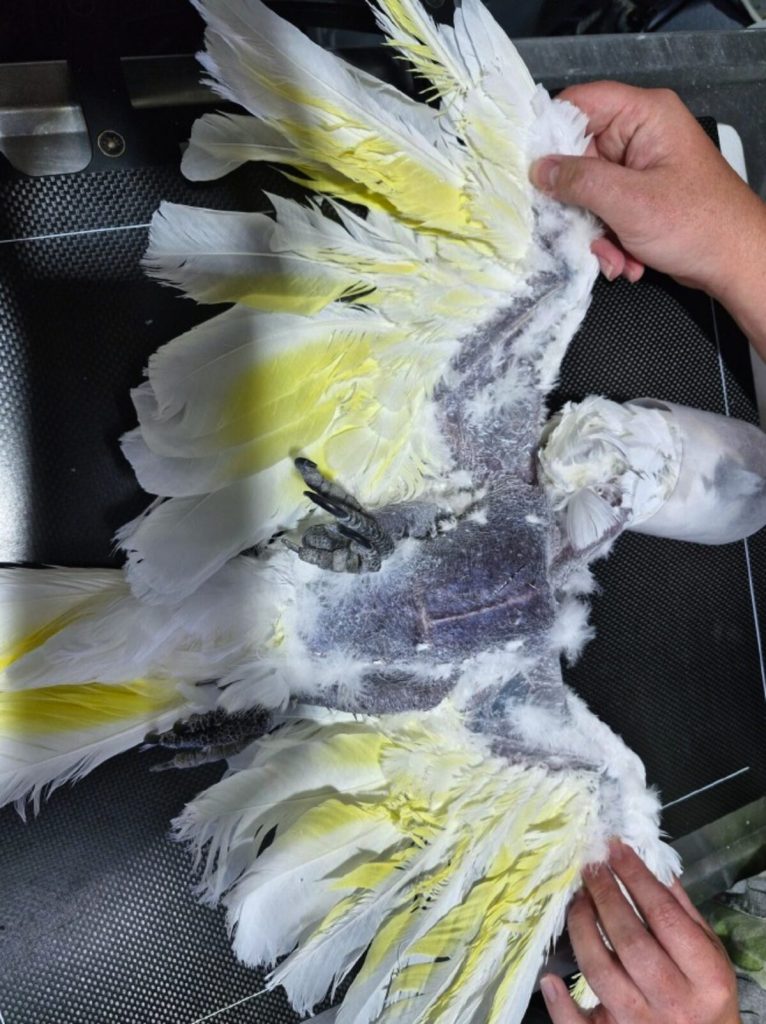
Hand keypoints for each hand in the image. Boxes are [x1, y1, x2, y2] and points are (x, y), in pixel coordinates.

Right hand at [529, 81, 765, 355]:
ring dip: (594, 231)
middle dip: (577, 202)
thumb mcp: (628, 202)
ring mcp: (641, 166)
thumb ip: (579, 181)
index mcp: (644, 115)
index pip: (578, 104)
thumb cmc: (700, 224)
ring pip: (589, 192)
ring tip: (612, 254)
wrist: (736, 261)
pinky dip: (609, 240)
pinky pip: (605, 211)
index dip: (549, 135)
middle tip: (574, 228)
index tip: (531, 169)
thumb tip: (540, 170)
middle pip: (579, 156)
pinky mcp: (641, 195)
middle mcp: (641, 134)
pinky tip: (625, 259)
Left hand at [540, 841, 740, 1023]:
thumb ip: (682, 910)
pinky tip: (551, 979)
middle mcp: (675, 1002)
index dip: (635, 876)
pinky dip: (562, 1004)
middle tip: (590, 868)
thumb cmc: (706, 994)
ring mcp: (642, 1023)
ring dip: (582, 929)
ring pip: (601, 973)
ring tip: (577, 900)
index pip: (664, 916)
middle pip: (629, 941)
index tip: (614, 849)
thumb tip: (650, 864)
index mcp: (705, 976)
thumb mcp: (709, 951)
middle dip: (605, 896)